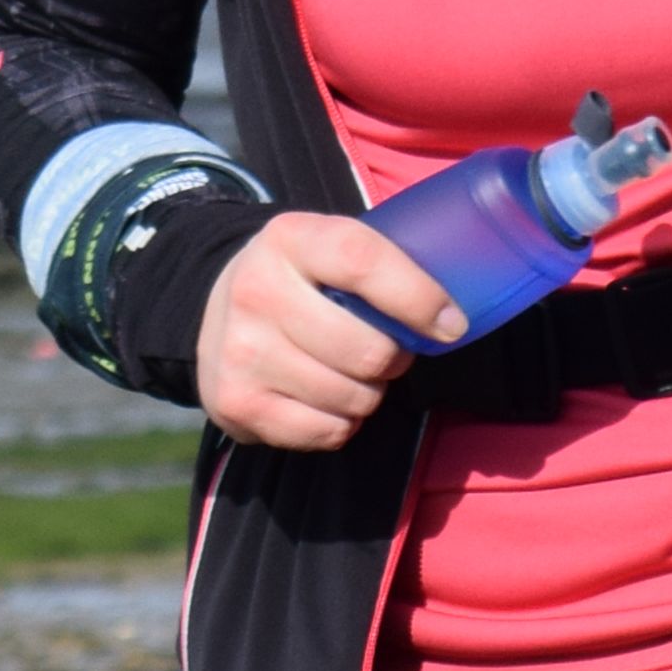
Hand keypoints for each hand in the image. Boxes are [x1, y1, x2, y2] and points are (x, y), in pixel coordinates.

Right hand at [195, 211, 462, 450]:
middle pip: (367, 351)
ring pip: (353, 398)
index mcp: (290, 238)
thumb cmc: (303, 282)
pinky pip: (327, 432)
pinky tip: (322, 398)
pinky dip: (340, 423)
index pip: (364, 262)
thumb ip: (384, 267)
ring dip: (368, 395)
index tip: (450, 325)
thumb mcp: (332, 249)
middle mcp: (256, 290)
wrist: (216, 311)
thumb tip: (455, 320)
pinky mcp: (236, 402)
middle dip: (394, 360)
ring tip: (348, 373)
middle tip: (385, 353)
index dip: (419, 299)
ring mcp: (241, 350)